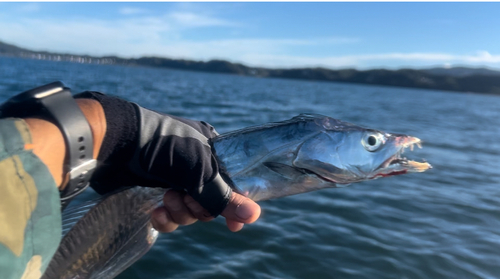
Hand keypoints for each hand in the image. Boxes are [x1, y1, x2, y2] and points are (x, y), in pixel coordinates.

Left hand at [75, 92, 250, 218]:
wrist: (114, 143)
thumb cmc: (160, 147)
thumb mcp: (199, 170)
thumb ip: (223, 196)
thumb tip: (254, 215)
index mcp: (210, 150)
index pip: (231, 182)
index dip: (233, 203)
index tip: (234, 225)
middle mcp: (195, 164)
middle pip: (210, 201)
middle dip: (198, 206)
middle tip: (185, 198)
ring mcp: (173, 177)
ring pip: (189, 210)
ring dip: (180, 211)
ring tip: (167, 199)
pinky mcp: (153, 189)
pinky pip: (169, 215)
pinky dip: (165, 218)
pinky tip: (156, 213)